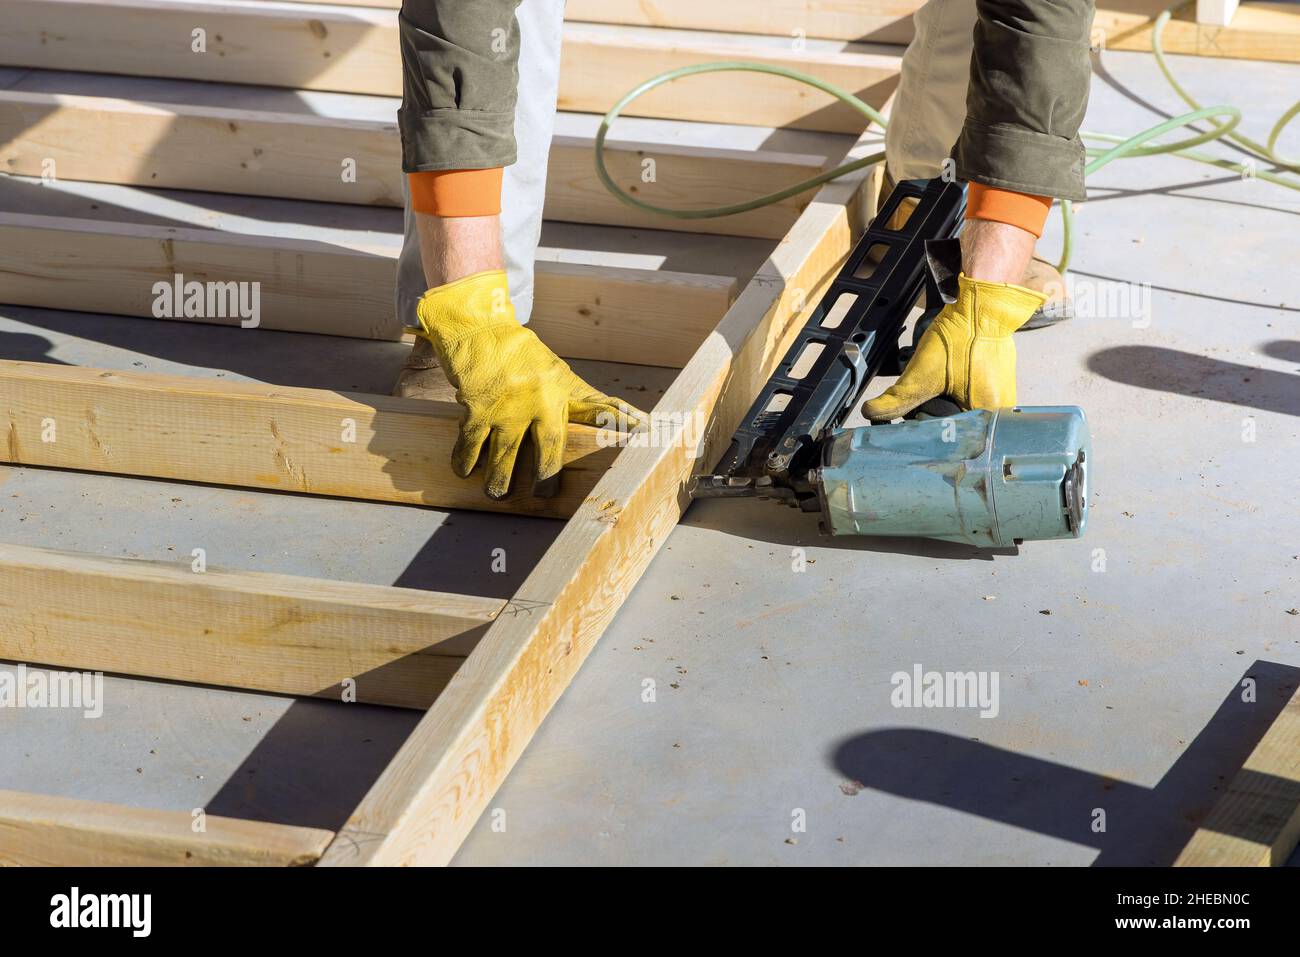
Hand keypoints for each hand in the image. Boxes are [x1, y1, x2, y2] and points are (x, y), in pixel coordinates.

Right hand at [416, 270, 645, 497]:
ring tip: (497, 495)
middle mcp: (539, 399)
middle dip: (547, 475)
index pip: (598, 407)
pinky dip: (466, 460)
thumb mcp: (553, 370)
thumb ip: (574, 397)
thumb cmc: (518, 352)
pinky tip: (464, 471)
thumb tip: (616, 418)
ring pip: (506, 453)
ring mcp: (508, 406)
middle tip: (543, 494)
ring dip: (500, 478)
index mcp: (561, 389)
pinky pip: (472, 443)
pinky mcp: (478, 407)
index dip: (620, 419)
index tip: (644, 429)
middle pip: (549, 446)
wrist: (479, 326)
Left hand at [862, 273, 1045, 420]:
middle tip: (928, 392)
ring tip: (942, 382)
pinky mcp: (1000, 385)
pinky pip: (973, 400)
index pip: (948, 438)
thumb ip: (897, 399)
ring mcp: (1003, 398)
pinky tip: (951, 380)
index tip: (914, 412)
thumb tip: (872, 414)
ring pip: (963, 414)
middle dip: (935, 414)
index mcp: (986, 415)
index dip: (926, 427)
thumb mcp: (922, 373)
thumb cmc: (961, 337)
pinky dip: (957, 394)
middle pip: (956, 428)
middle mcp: (1000, 413)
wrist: (983, 308)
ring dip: (945, 404)